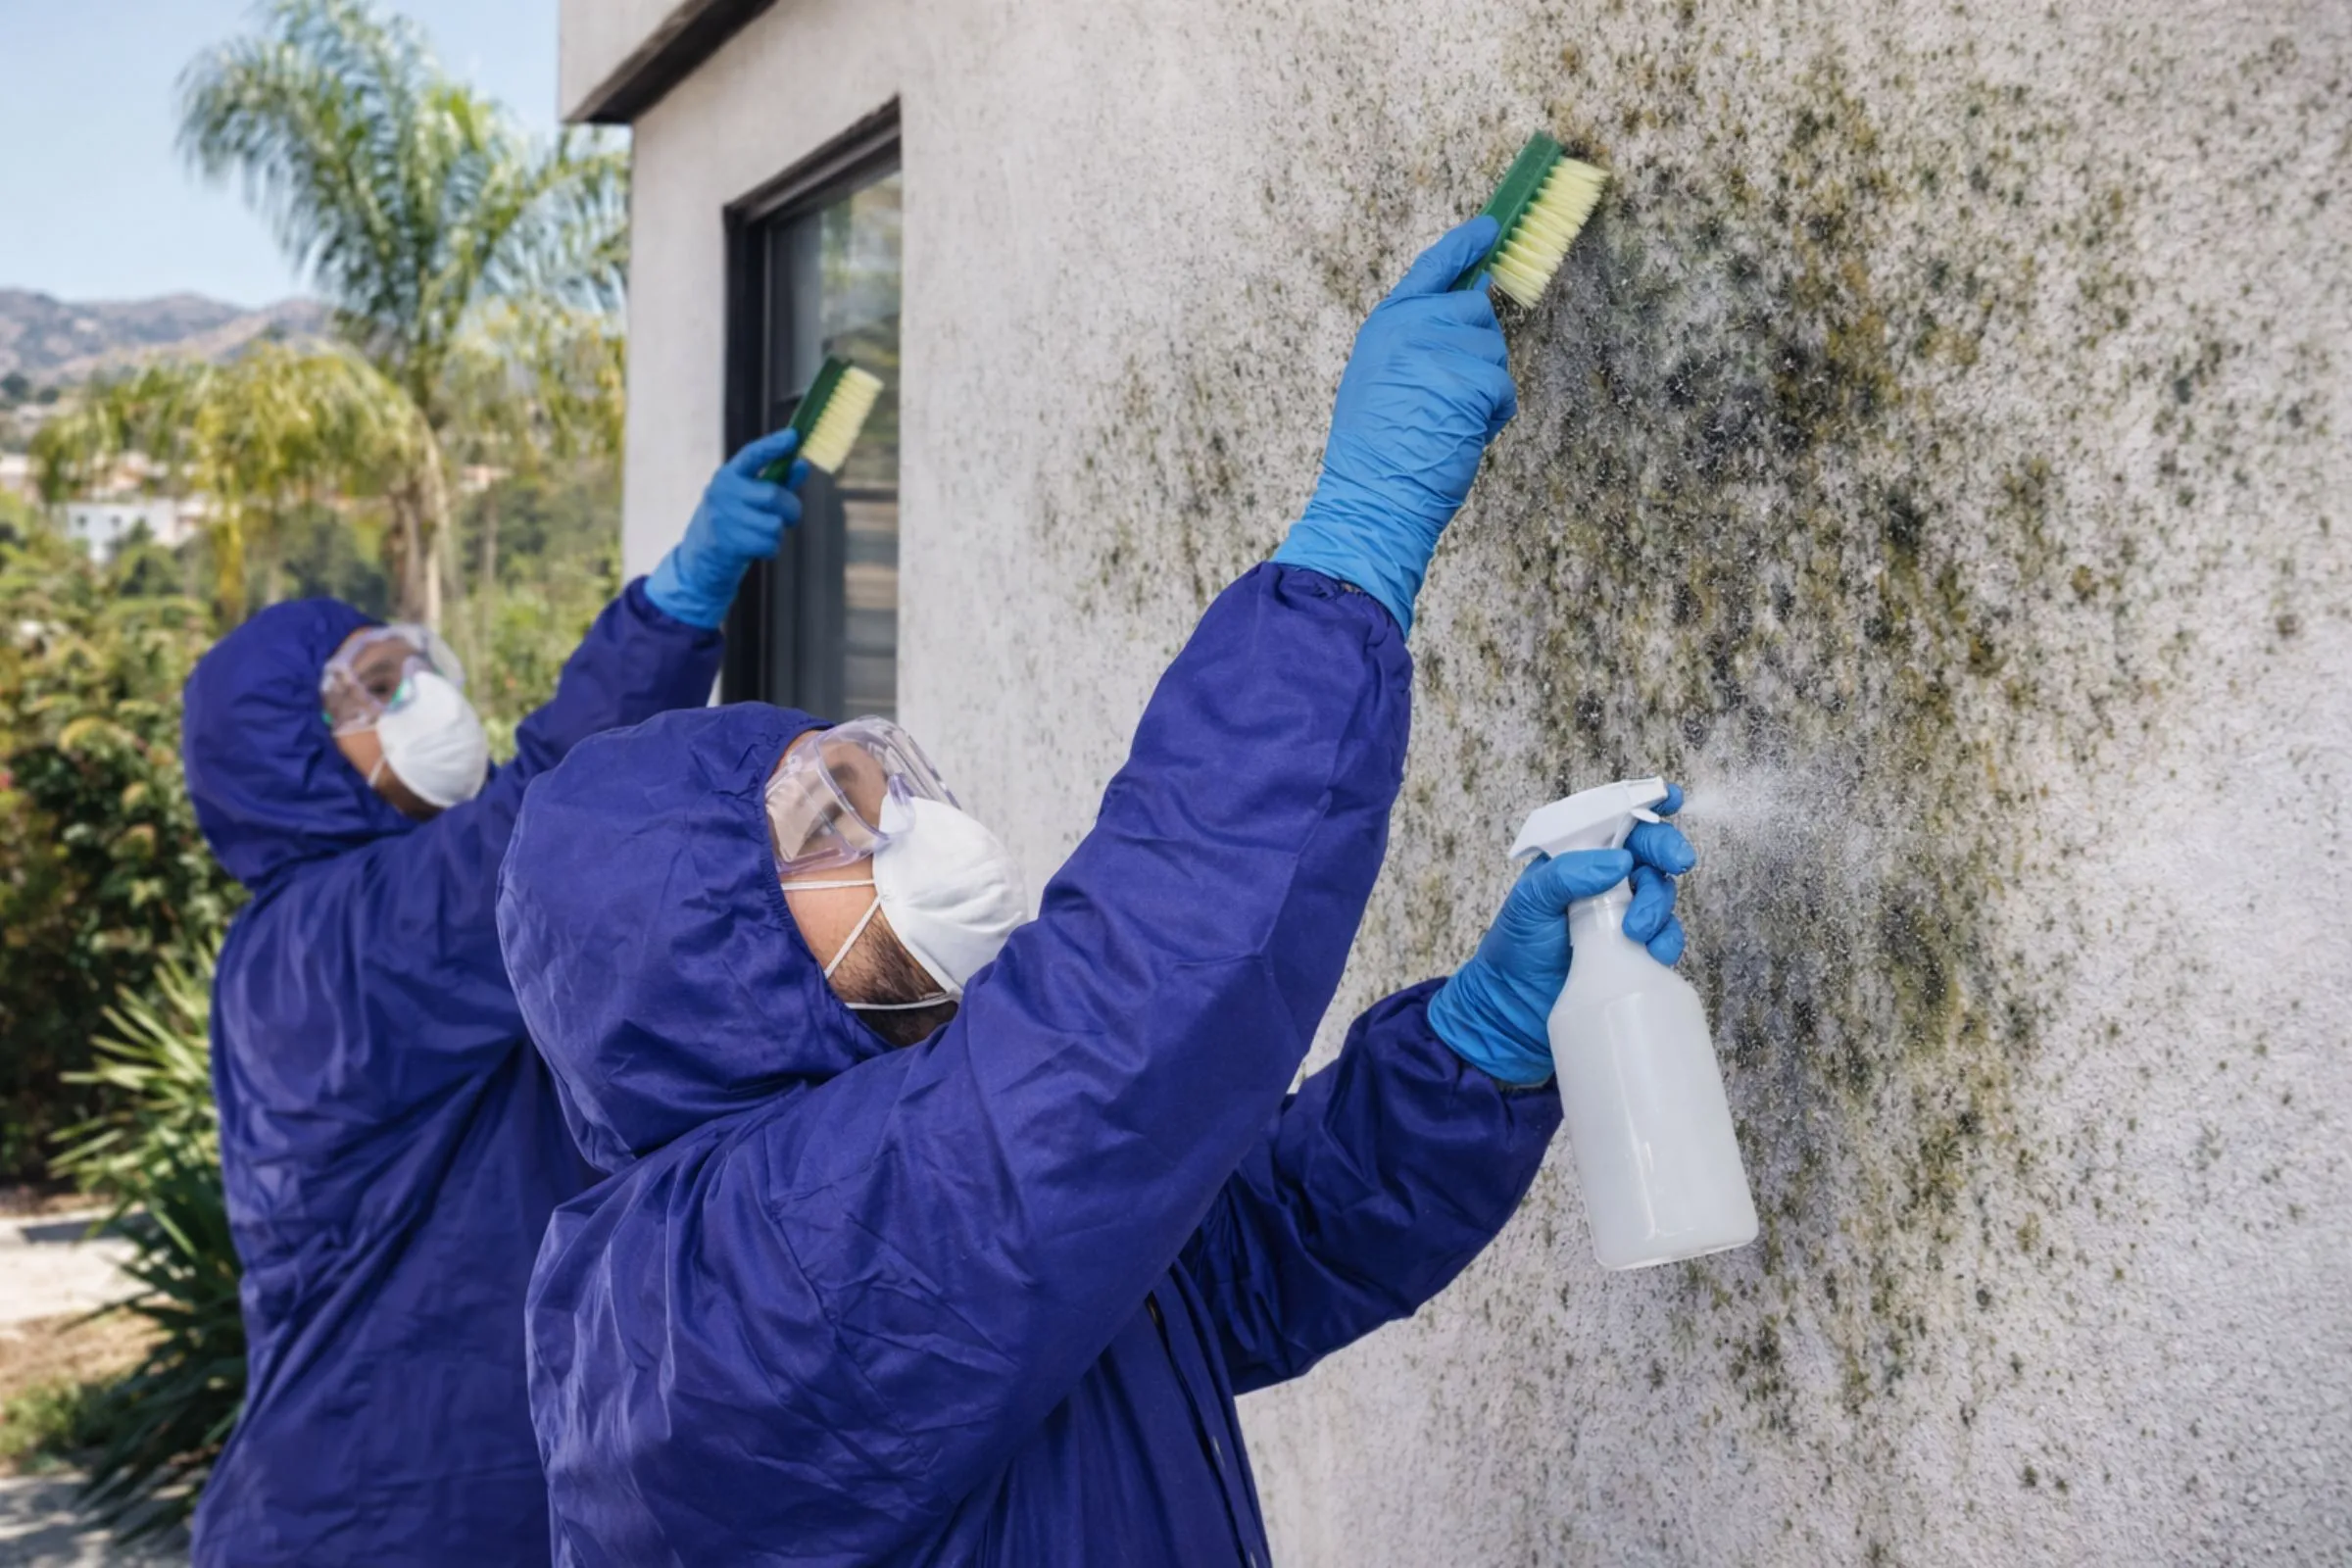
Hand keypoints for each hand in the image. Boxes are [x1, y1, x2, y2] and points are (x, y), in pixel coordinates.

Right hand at [644, 429, 811, 628]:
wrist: (702, 555)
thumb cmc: (734, 518)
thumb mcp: (749, 495)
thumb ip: (778, 480)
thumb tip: (802, 465)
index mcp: (729, 475)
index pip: (752, 455)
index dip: (773, 445)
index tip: (794, 436)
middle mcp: (724, 493)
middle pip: (773, 495)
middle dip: (790, 508)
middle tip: (790, 515)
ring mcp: (725, 519)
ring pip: (774, 524)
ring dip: (778, 532)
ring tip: (765, 532)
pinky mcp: (730, 543)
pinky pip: (770, 544)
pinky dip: (771, 548)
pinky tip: (757, 546)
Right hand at [1271, 216, 1519, 635]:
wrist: (1371, 497)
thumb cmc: (1377, 452)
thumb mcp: (1383, 376)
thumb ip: (1419, 335)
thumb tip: (1473, 298)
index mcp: (1385, 324)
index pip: (1431, 268)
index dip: (1464, 246)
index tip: (1490, 227)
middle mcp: (1410, 326)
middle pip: (1474, 310)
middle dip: (1475, 352)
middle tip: (1445, 398)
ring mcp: (1439, 349)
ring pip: (1493, 349)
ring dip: (1483, 389)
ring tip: (1444, 421)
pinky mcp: (1468, 378)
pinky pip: (1502, 387)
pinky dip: (1491, 417)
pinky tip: (1458, 434)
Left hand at [1425, 786, 1695, 1085]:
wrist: (1511, 1013)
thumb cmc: (1513, 951)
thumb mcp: (1529, 904)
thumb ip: (1566, 875)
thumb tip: (1618, 860)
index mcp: (1577, 857)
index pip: (1614, 820)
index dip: (1646, 802)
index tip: (1672, 798)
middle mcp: (1604, 881)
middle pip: (1649, 852)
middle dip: (1667, 850)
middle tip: (1676, 862)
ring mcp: (1622, 916)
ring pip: (1661, 893)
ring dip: (1659, 905)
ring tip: (1635, 930)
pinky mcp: (1634, 952)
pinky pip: (1665, 937)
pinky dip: (1666, 941)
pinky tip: (1652, 953)